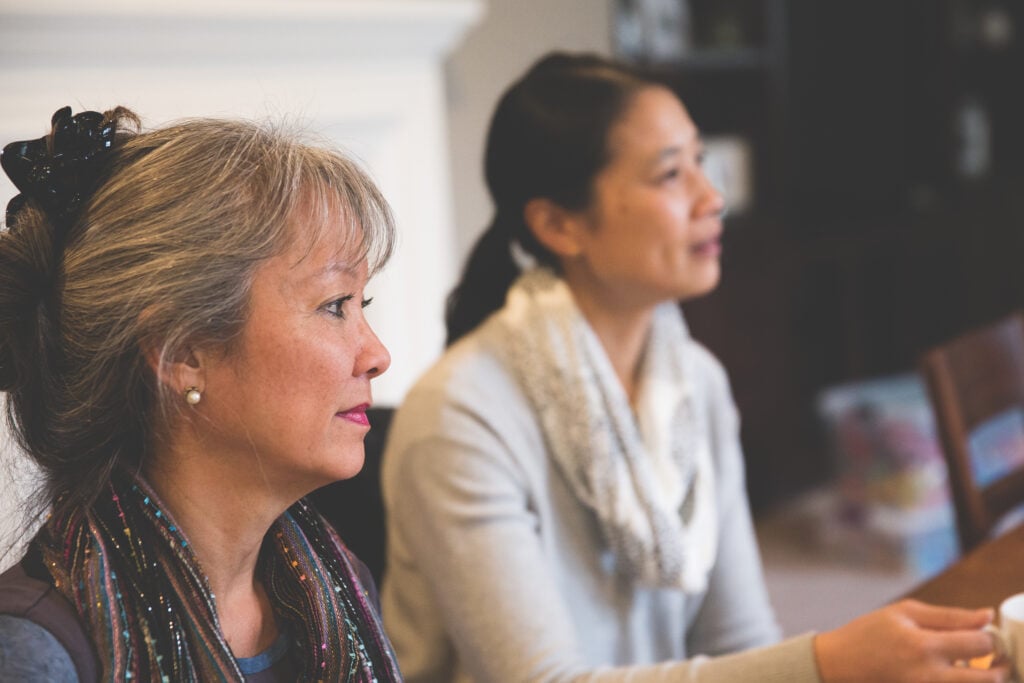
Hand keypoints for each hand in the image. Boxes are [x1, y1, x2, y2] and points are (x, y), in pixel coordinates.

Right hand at [813, 599, 1008, 682]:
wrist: (837, 666)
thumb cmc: (868, 635)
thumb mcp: (903, 613)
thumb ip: (948, 616)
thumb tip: (987, 616)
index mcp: (924, 646)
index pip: (981, 644)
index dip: (992, 637)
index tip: (987, 635)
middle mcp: (930, 677)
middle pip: (991, 680)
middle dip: (1000, 667)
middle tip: (997, 659)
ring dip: (986, 681)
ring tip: (980, 671)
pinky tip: (955, 676)